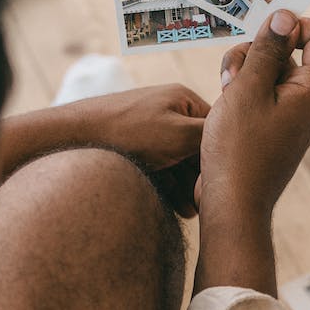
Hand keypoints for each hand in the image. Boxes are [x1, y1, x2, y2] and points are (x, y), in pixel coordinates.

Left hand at [0, 84, 208, 213]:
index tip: (221, 184)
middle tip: (204, 204)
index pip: (217, 130)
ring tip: (188, 211)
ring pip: (179, 162)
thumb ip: (212, 138)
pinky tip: (170, 206)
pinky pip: (160, 166)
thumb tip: (238, 145)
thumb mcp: (180, 135)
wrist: (71, 138)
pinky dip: (167, 185)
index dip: (221, 158)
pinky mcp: (134, 145)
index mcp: (183, 98)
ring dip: (185, 187)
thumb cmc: (127, 132)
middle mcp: (168, 110)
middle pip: (197, 149)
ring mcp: (150, 127)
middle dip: (201, 178)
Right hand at [194, 10, 309, 294]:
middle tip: (234, 76)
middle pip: (289, 49)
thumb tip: (286, 17)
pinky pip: (260, 92)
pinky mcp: (272, 124)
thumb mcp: (248, 90)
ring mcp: (289, 113)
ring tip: (225, 93)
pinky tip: (224, 107)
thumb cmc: (239, 151)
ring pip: (268, 69)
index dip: (293, 26)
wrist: (232, 205)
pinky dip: (241, 91)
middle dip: (257, 51)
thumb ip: (268, 51)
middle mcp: (308, 100)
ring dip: (243, 71)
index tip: (263, 40)